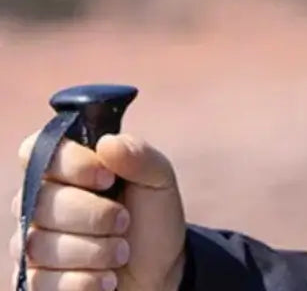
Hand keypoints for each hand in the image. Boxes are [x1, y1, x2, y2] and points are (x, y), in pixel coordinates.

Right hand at [10, 131, 186, 290]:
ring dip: (92, 250)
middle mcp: (42, 202)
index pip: (38, 150)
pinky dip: (82, 281)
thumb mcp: (159, 179)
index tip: (107, 178)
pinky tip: (107, 278)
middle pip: (41, 201)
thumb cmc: (152, 216)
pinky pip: (40, 282)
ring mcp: (33, 243)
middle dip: (92, 215)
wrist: (160, 270)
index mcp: (67, 168)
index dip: (70, 163)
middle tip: (125, 222)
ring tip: (122, 251)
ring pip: (39, 244)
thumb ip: (138, 155)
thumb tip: (107, 143)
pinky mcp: (34, 281)